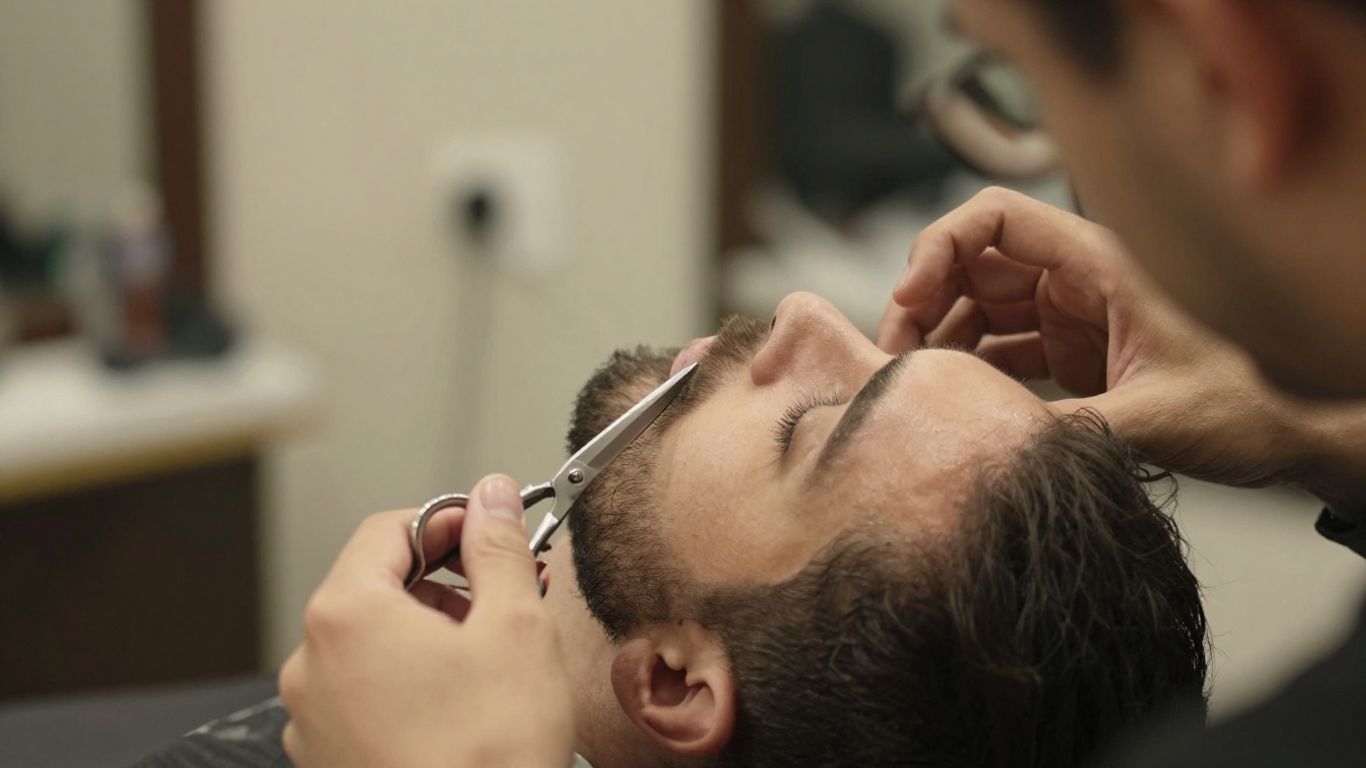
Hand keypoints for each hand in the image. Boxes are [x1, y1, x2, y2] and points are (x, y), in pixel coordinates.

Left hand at [279, 474, 573, 767]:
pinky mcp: (329, 756)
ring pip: (374, 643)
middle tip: (505, 599)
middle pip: (378, 585)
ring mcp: (314, 715)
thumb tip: (492, 496)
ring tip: (489, 661)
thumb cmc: (488, 754)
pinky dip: (409, 682)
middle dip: (445, 583)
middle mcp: (313, 662)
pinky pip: (366, 693)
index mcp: (347, 615)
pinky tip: (460, 704)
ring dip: (430, 633)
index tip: (490, 531)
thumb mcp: (514, 627)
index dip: (448, 522)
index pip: (390, 529)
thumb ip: (498, 547)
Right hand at [876, 187, 1361, 499]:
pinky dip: (961, 365)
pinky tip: (947, 396)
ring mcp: (1064, 311)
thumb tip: (998, 438)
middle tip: (893, 357)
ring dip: (934, 336)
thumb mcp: (1159, 419)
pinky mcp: (1062, 348)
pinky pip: (991, 342)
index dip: (938, 247)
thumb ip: (1079, 425)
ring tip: (910, 383)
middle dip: (920, 298)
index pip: (995, 218)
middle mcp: (1073, 277)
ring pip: (971, 302)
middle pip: (968, 259)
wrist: (1273, 435)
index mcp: (1097, 265)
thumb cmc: (1240, 410)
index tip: (909, 299)